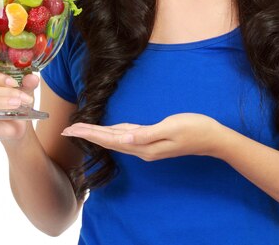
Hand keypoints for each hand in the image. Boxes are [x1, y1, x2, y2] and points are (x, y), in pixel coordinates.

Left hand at [61, 113, 221, 160]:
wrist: (213, 138)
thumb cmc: (194, 129)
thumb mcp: (170, 128)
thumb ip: (145, 134)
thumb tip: (122, 139)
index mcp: (143, 146)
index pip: (109, 140)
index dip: (89, 133)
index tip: (70, 129)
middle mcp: (141, 149)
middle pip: (107, 141)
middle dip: (86, 134)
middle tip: (66, 129)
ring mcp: (146, 146)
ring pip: (115, 139)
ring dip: (96, 134)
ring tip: (80, 129)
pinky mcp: (151, 140)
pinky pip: (125, 136)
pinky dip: (111, 133)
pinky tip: (105, 131)